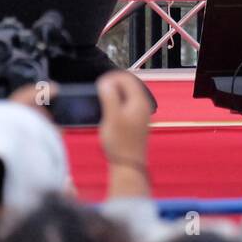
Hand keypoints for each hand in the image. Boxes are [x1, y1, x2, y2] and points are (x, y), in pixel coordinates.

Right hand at [97, 70, 153, 196]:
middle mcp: (143, 105)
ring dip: (114, 93)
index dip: (111, 77)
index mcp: (139, 100)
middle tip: (98, 90)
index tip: (98, 84)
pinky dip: (116, 103)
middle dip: (113, 84)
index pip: (126, 78)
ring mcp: (140, 113)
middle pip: (128, 85)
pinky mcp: (136, 121)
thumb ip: (110, 97)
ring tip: (101, 100)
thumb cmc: (120, 143)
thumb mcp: (112, 117)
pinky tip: (107, 111)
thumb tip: (106, 82)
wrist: (128, 164)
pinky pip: (126, 104)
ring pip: (127, 95)